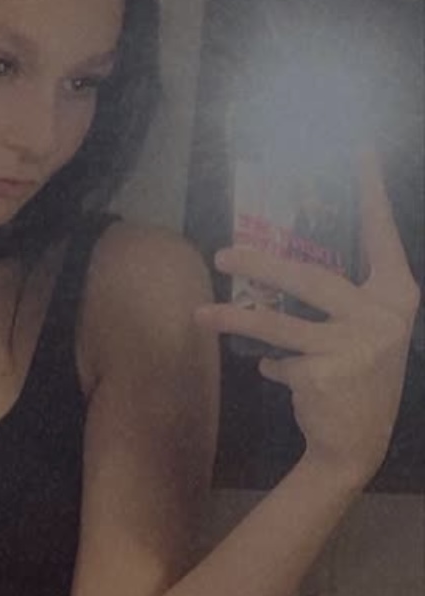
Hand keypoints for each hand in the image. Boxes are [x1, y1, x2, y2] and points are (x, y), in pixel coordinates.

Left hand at [195, 150, 420, 489]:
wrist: (356, 445)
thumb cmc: (358, 378)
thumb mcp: (363, 333)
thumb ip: (336, 302)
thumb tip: (277, 267)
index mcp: (397, 296)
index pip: (381, 235)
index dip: (371, 193)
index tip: (360, 150)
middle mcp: (382, 316)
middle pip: (310, 276)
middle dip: (261, 264)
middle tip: (222, 254)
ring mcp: (354, 345)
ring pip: (278, 322)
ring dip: (234, 318)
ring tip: (200, 313)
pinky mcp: (323, 373)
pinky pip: (278, 361)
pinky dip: (270, 366)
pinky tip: (274, 373)